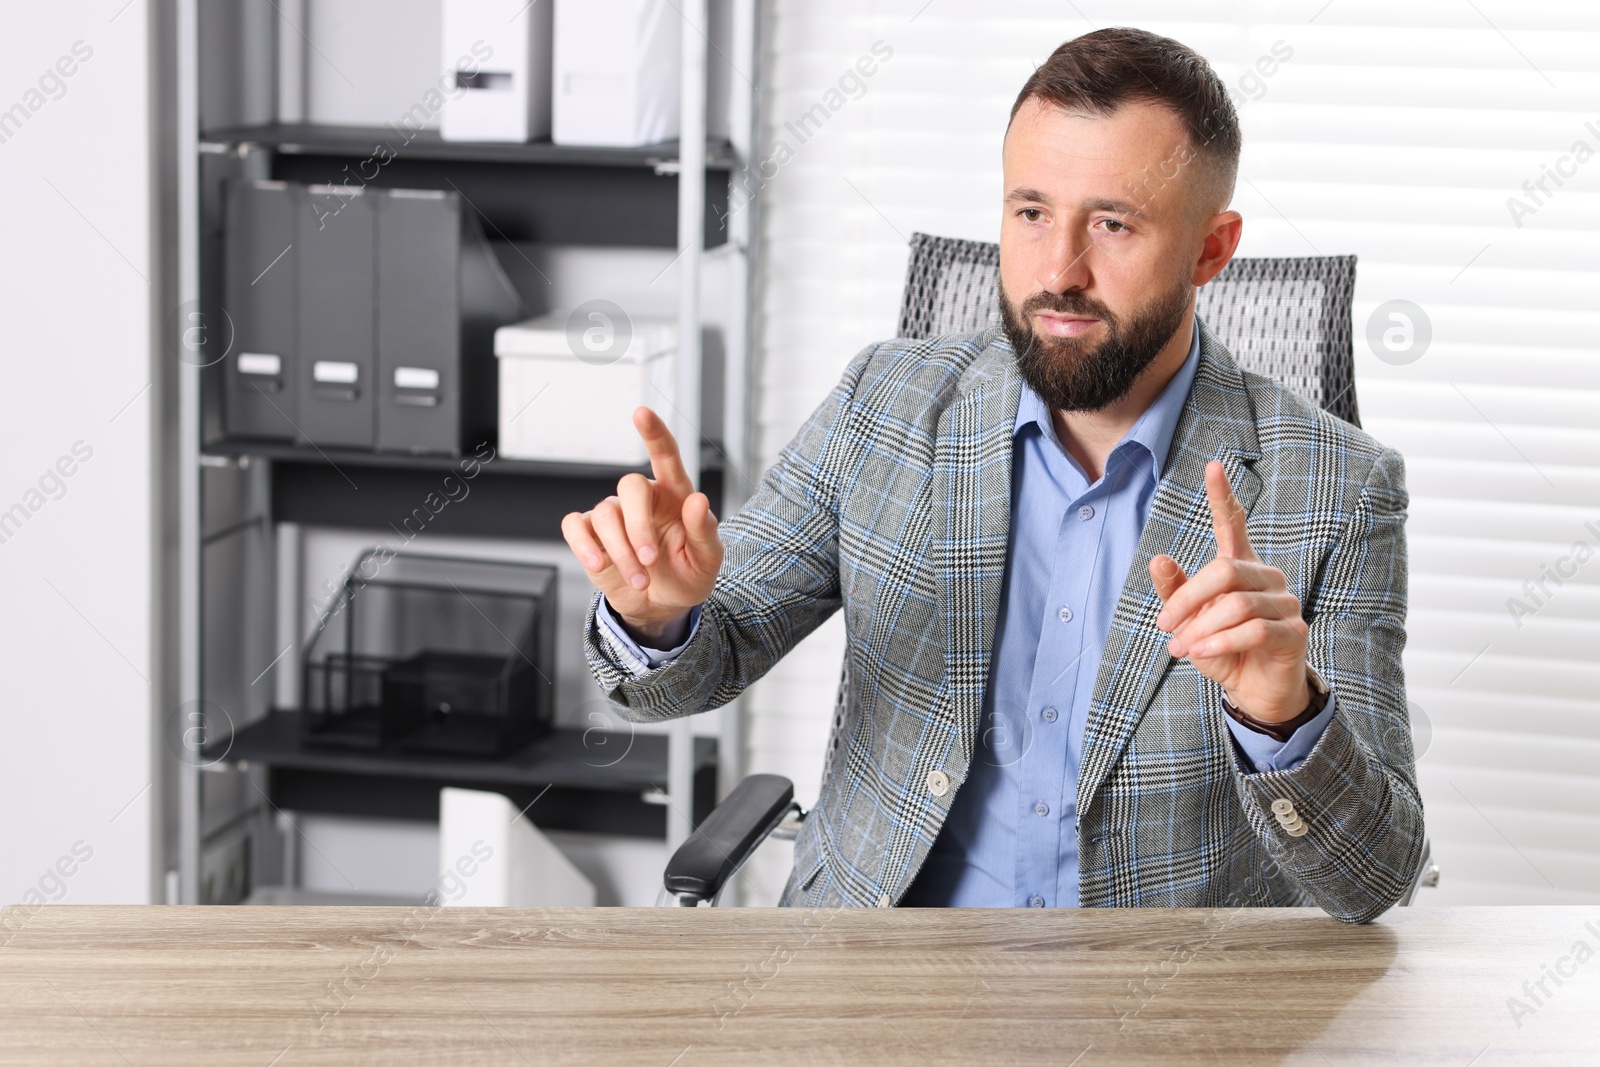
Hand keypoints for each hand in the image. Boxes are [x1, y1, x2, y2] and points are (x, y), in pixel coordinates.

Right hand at [561, 407, 722, 646]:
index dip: (654, 434)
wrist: (662, 606)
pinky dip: (584, 545)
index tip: (641, 413)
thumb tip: (698, 501)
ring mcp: (613, 514)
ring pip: (604, 515)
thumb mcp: (708, 560)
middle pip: (629, 486)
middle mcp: (642, 499)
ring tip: (640, 579)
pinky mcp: (590, 535)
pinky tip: (599, 564)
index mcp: (675, 495)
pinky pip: (575, 527)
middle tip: (650, 560)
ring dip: (621, 551)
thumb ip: (705, 531)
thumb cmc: (688, 574)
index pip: (665, 456)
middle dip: (638, 526)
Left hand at [1149, 461, 1310, 722]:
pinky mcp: (1294, 631)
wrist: (1254, 691)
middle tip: (1164, 625)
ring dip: (1202, 628)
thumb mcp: (1190, 622)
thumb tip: (1159, 558)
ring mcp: (1285, 603)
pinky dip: (1222, 642)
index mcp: (1240, 566)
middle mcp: (1266, 577)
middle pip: (1224, 570)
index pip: (1232, 524)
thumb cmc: (1221, 648)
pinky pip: (1255, 629)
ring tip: (1181, 648)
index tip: (1213, 466)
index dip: (1222, 496)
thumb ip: (1176, 593)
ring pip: (1237, 604)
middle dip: (1188, 599)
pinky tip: (1203, 652)